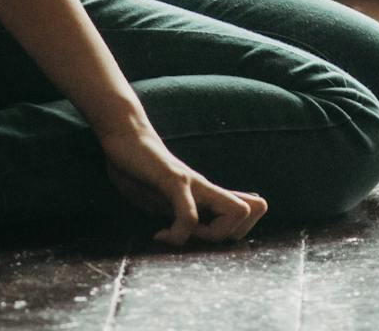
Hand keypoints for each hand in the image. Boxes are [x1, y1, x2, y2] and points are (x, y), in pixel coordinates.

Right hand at [97, 121, 267, 245]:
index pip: (251, 210)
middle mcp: (207, 188)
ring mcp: (194, 183)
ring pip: (236, 212)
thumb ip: (182, 212)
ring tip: (176, 236)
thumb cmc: (144, 173)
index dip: (232, 234)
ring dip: (209, 236)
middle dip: (224, 237)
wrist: (126, 139)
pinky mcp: (174, 180)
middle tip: (191, 239)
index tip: (201, 240)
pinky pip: (190, 213)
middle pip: (249, 212)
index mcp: (208, 194)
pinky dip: (178, 234)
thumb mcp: (165, 198)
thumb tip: (192, 230)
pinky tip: (158, 235)